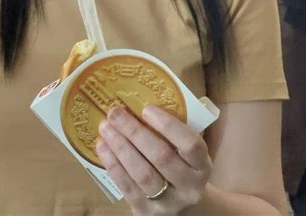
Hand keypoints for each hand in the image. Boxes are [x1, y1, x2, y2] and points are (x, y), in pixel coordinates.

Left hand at [96, 105, 211, 214]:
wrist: (185, 210)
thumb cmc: (181, 167)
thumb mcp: (186, 152)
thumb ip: (171, 133)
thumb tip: (137, 100)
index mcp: (202, 166)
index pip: (191, 145)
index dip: (169, 126)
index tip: (147, 109)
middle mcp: (189, 187)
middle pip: (162, 157)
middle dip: (135, 132)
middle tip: (115, 112)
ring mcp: (169, 204)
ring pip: (143, 174)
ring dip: (120, 147)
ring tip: (105, 127)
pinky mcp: (147, 214)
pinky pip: (128, 188)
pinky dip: (113, 165)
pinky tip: (103, 147)